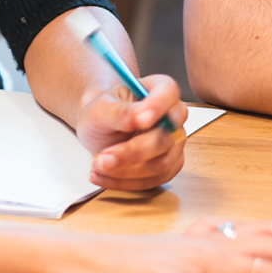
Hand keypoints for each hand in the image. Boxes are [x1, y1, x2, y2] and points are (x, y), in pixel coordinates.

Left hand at [77, 74, 187, 190]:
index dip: (158, 106)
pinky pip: (154, 180)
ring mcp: (174, 142)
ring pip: (161, 164)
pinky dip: (126, 183)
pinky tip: (103, 176)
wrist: (98, 130)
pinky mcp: (169, 165)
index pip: (169, 92)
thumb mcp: (100, 109)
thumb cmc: (101, 112)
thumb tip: (141, 117)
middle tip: (102, 158)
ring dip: (126, 171)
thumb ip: (121, 112)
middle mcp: (172, 115)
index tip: (141, 120)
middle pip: (165, 138)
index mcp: (159, 89)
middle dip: (131, 152)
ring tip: (97, 166)